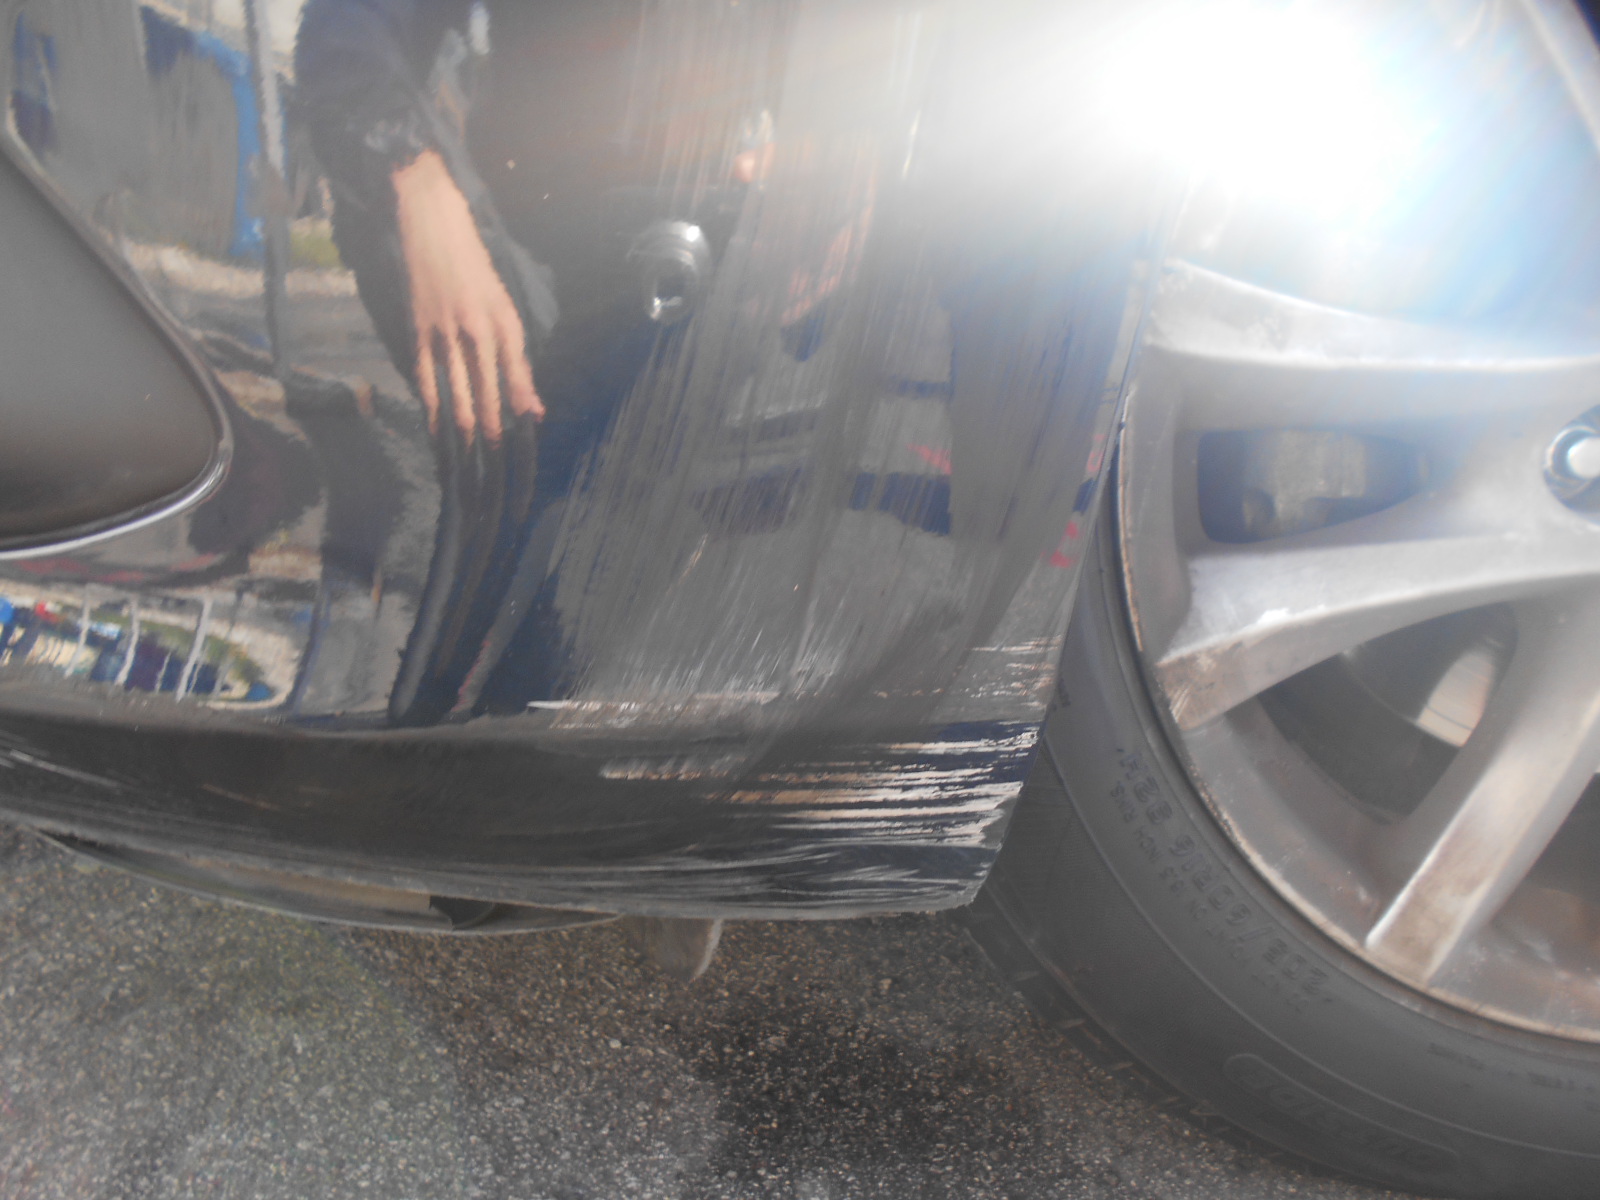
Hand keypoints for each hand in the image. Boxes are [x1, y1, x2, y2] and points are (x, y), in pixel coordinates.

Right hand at [392, 150, 542, 440]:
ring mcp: (445, 335)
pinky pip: (426, 382)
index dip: (519, 422)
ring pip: (457, 397)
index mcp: (505, 326)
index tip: (523, 455)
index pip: (517, 386)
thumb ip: (518, 362)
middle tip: (496, 474)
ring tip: (470, 466)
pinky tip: (438, 435)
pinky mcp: (417, 334)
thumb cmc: (477, 269)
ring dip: (465, 433)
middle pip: (488, 399)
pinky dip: (433, 411)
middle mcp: (478, 333)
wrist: (433, 225)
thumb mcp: (506, 309)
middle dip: (493, 437)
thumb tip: (534, 409)